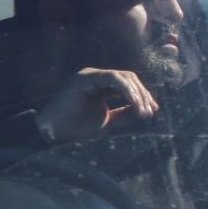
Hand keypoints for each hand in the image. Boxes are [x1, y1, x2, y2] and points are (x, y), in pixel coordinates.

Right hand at [36, 67, 159, 142]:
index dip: (143, 96)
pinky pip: (113, 79)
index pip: (128, 85)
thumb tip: (146, 111)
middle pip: (129, 78)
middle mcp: (97, 77)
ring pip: (123, 77)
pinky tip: (134, 104)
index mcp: (101, 86)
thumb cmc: (77, 128)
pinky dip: (127, 91)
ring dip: (137, 94)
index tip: (152, 111)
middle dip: (143, 95)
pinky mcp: (87, 77)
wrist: (54, 134)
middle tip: (150, 112)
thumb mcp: (108, 122)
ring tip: (143, 111)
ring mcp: (91, 75)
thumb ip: (125, 114)